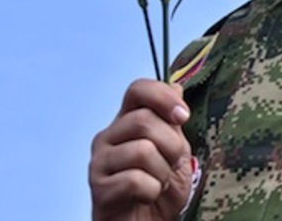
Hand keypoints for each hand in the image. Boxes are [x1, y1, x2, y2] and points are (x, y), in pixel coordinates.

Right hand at [89, 80, 193, 220]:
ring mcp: (99, 162)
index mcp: (126, 121)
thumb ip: (172, 120)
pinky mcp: (98, 189)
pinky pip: (136, 180)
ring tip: (157, 182)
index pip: (138, 89)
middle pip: (144, 120)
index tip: (183, 117)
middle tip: (172, 163)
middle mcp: (108, 137)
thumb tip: (175, 85)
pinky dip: (152, 191)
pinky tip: (146, 196)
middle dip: (171, 145)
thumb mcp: (175, 149)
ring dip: (162, 171)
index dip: (163, 97)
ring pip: (142, 150)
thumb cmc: (160, 187)